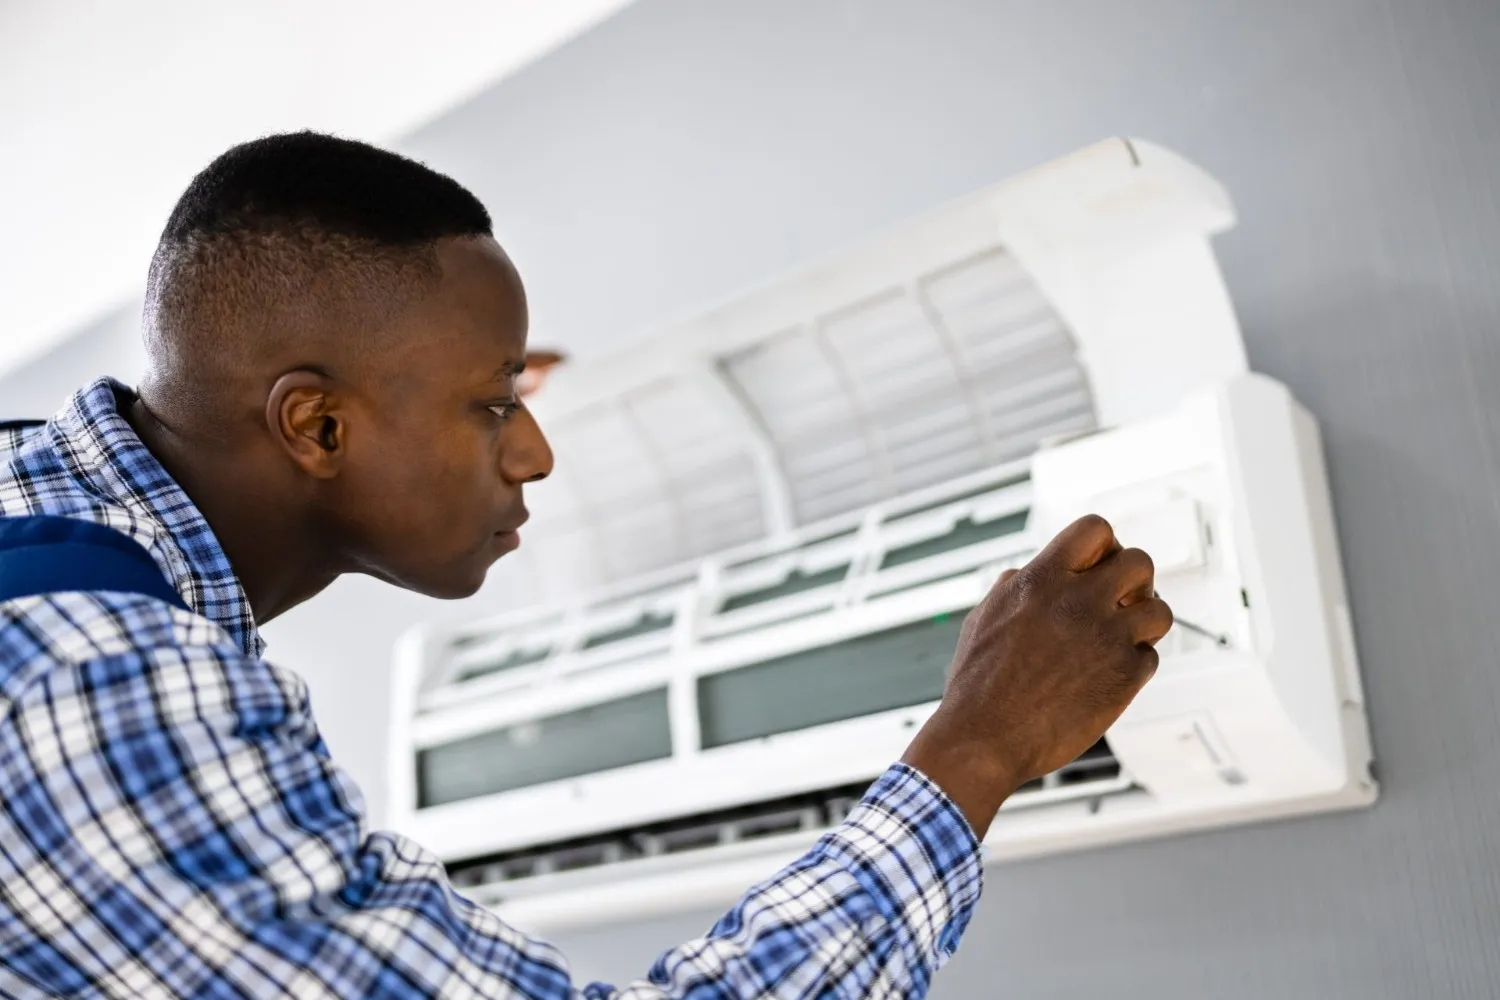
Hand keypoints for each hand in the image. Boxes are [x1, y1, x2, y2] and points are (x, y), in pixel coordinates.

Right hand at [900, 515, 1171, 838]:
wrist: (983, 740)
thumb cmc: (978, 686)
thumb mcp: (985, 617)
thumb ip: (1017, 587)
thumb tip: (1035, 571)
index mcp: (1040, 582)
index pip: (1095, 529)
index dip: (1103, 544)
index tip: (1098, 564)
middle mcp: (1078, 603)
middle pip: (1140, 561)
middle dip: (1134, 580)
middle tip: (1122, 600)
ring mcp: (1106, 639)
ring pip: (1160, 609)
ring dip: (1145, 622)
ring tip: (1124, 636)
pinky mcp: (1124, 677)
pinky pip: (1150, 658)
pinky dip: (1134, 665)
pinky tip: (1110, 674)